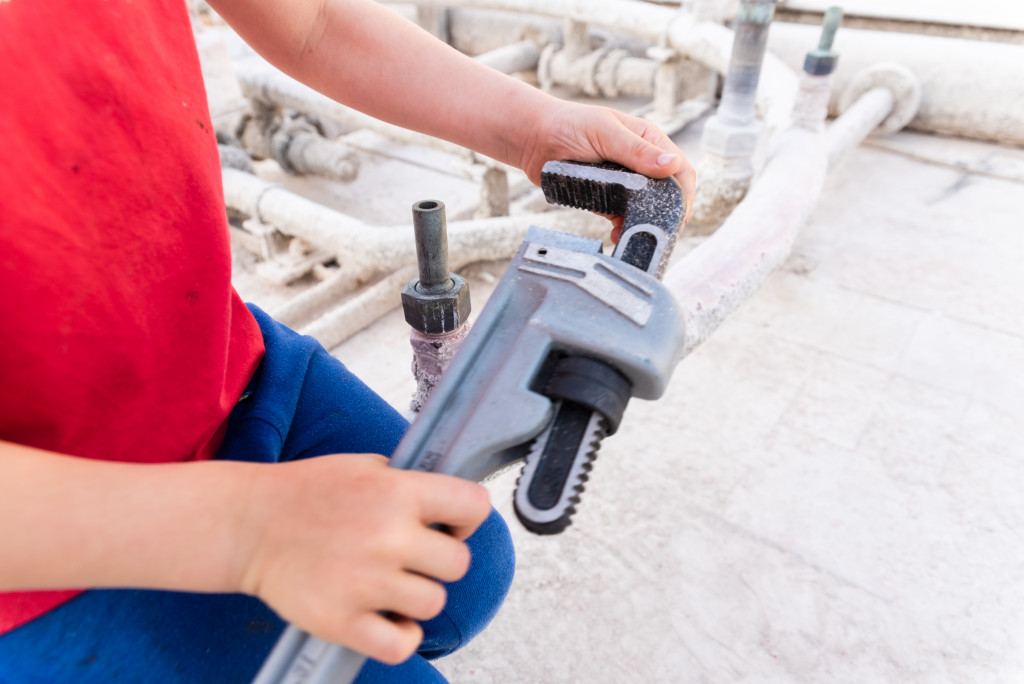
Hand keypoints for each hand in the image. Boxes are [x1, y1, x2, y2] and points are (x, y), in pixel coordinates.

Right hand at [233, 453, 490, 664]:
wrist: (249, 524)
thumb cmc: (307, 493)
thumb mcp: (366, 467)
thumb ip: (412, 484)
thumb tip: (453, 505)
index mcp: (398, 492)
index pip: (475, 506)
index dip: (467, 518)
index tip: (450, 525)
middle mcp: (387, 536)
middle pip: (458, 564)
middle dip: (439, 561)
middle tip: (411, 557)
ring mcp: (365, 582)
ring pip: (433, 604)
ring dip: (416, 597)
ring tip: (388, 583)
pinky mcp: (341, 621)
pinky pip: (402, 644)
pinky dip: (400, 636)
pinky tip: (385, 617)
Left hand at [516, 101, 695, 239]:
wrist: (533, 139)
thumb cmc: (568, 125)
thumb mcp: (605, 133)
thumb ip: (637, 151)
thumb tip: (672, 164)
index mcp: (649, 140)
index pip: (680, 169)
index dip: (683, 194)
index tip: (678, 215)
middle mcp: (641, 161)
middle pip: (667, 193)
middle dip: (665, 214)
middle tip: (657, 232)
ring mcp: (626, 181)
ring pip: (647, 208)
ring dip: (643, 223)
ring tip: (631, 234)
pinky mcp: (608, 197)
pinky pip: (624, 216)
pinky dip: (624, 227)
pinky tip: (617, 234)